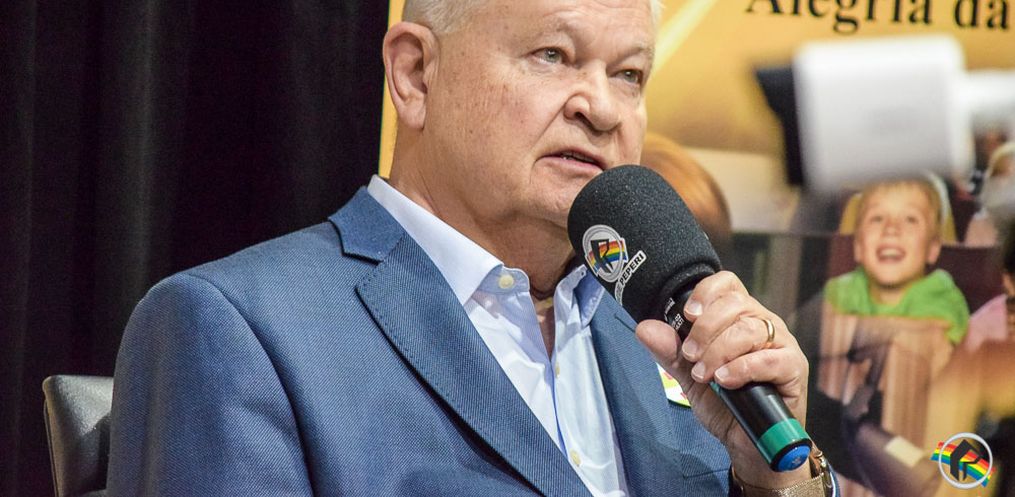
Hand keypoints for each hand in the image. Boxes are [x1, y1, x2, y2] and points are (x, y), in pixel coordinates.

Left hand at [635, 271, 811, 488]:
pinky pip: (770, 359)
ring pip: (750, 330)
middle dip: (705, 329)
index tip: (688, 315)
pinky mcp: (794, 368)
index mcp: (739, 318)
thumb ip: (670, 351)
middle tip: (690, 356)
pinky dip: (741, 368)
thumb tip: (644, 328)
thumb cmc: (725, 404)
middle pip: (736, 303)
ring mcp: (782, 344)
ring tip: (703, 374)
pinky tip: (725, 381)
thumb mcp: (690, 376)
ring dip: (719, 351)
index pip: (728, 285)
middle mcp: (763, 324)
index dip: (707, 292)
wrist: (747, 443)